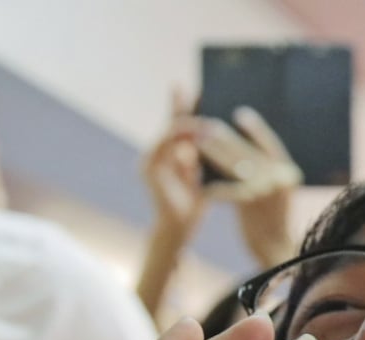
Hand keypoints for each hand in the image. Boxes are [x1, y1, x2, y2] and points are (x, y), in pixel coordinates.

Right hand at [142, 89, 205, 238]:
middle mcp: (156, 152)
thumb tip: (216, 131)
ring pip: (167, 132)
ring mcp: (150, 159)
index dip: (186, 106)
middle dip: (179, 104)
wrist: (180, 227)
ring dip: (183, 121)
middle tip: (188, 87)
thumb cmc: (194, 202)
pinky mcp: (148, 168)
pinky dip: (177, 138)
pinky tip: (189, 128)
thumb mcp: (201, 174)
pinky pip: (163, 147)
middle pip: (170, 122)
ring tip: (196, 109)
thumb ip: (201, 155)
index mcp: (169, 152)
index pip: (178, 123)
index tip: (199, 89)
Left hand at [196, 106, 302, 267]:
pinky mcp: (251, 203)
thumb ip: (266, 175)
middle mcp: (280, 178)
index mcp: (288, 173)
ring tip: (198, 143)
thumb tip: (243, 154)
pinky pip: (228, 189)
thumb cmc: (272, 222)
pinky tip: (201, 185)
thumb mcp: (276, 195)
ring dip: (214, 153)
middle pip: (248, 152)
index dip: (255, 129)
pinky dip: (214, 187)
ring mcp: (267, 190)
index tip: (240, 114)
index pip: (270, 144)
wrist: (277, 251)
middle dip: (225, 138)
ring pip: (235, 166)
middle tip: (207, 126)